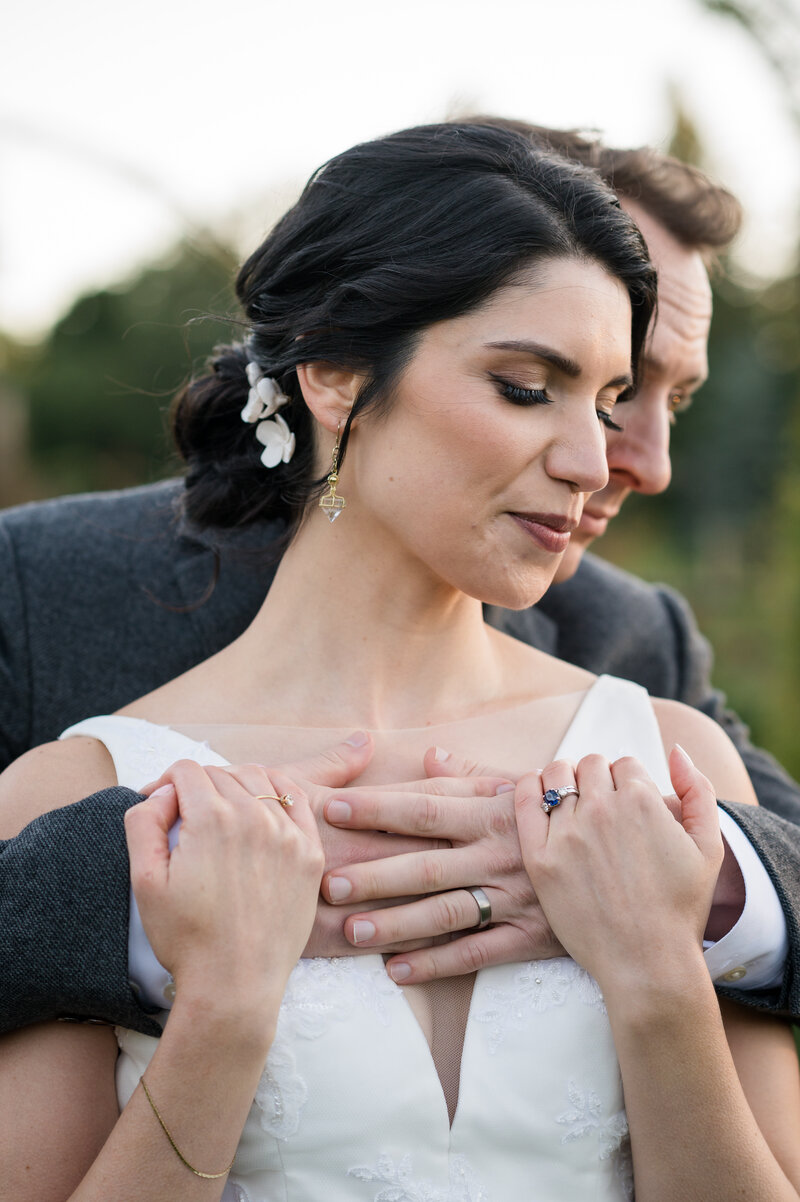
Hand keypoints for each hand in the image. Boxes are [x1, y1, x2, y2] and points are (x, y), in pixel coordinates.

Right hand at [139, 734, 445, 957]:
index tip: (159, 808)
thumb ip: (143, 822)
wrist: (235, 984)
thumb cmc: (185, 937)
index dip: (165, 784)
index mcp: (212, 819)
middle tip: (185, 817)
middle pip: (220, 774)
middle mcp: (255, 816)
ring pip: (258, 780)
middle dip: (197, 787)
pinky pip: (295, 799)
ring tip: (219, 813)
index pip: (186, 771)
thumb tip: (162, 792)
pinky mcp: (310, 852)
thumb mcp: (145, 881)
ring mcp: (288, 833)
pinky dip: (276, 792)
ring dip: (234, 785)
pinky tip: (261, 805)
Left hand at [321, 746, 564, 982]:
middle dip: (375, 873)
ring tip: (352, 932)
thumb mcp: (524, 788)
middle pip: (426, 864)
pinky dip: (436, 964)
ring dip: (397, 924)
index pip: (424, 808)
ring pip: (446, 912)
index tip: (332, 808)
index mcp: (492, 813)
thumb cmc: (565, 816)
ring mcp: (513, 898)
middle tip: (328, 882)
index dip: (376, 808)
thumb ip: (471, 776)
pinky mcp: (529, 936)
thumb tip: (428, 755)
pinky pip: (477, 954)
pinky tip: (396, 971)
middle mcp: (498, 854)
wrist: (630, 856)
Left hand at [515, 747, 723, 997]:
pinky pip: (524, 800)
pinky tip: (536, 793)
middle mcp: (602, 810)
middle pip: (590, 765)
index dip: (626, 781)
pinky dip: (529, 787)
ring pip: (557, 776)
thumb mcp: (709, 846)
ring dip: (563, 779)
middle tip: (597, 802)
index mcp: (642, 801)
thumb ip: (698, 790)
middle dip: (596, 778)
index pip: (625, 764)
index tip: (624, 801)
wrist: (647, 962)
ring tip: (568, 798)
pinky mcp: (539, 858)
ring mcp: (567, 834)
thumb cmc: (681, 908)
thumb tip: (676, 750)